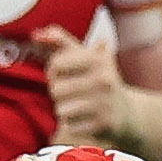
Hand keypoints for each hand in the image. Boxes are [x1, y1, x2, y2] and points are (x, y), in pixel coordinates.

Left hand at [35, 26, 129, 147]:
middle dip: (60, 94)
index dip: (54, 72)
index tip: (67, 74)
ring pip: (61, 109)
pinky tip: (87, 119)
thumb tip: (36, 34)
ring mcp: (105, 102)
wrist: (125, 112)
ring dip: (66, 110)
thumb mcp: (83, 56)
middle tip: (76, 93)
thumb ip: (59, 41)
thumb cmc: (96, 79)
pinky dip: (75, 125)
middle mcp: (104, 79)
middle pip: (55, 90)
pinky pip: (70, 126)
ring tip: (81, 106)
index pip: (55, 64)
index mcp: (97, 59)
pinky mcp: (104, 123)